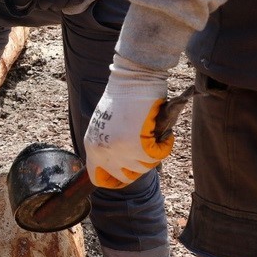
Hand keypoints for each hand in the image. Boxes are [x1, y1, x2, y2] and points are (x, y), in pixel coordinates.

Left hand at [84, 55, 173, 188]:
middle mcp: (102, 152)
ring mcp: (120, 151)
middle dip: (138, 165)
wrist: (132, 78)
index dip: (113, 179)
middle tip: (146, 148)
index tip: (127, 173)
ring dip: (153, 152)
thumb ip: (109, 144)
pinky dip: (165, 144)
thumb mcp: (106, 124)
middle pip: (124, 176)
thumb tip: (125, 163)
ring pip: (144, 167)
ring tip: (153, 132)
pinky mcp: (138, 146)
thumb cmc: (122, 96)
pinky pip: (158, 155)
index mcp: (91, 146)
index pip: (98, 178)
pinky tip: (163, 131)